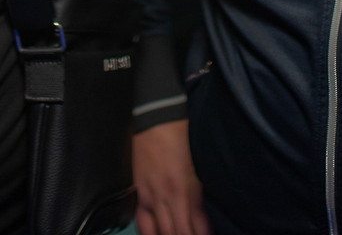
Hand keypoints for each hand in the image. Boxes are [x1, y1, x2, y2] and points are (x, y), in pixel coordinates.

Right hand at [134, 120, 210, 234]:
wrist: (157, 117)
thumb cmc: (182, 138)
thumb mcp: (196, 169)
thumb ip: (197, 198)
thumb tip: (202, 223)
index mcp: (185, 191)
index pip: (194, 228)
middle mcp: (166, 198)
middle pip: (174, 233)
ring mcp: (149, 195)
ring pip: (157, 231)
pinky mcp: (138, 191)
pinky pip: (141, 220)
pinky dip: (150, 232)